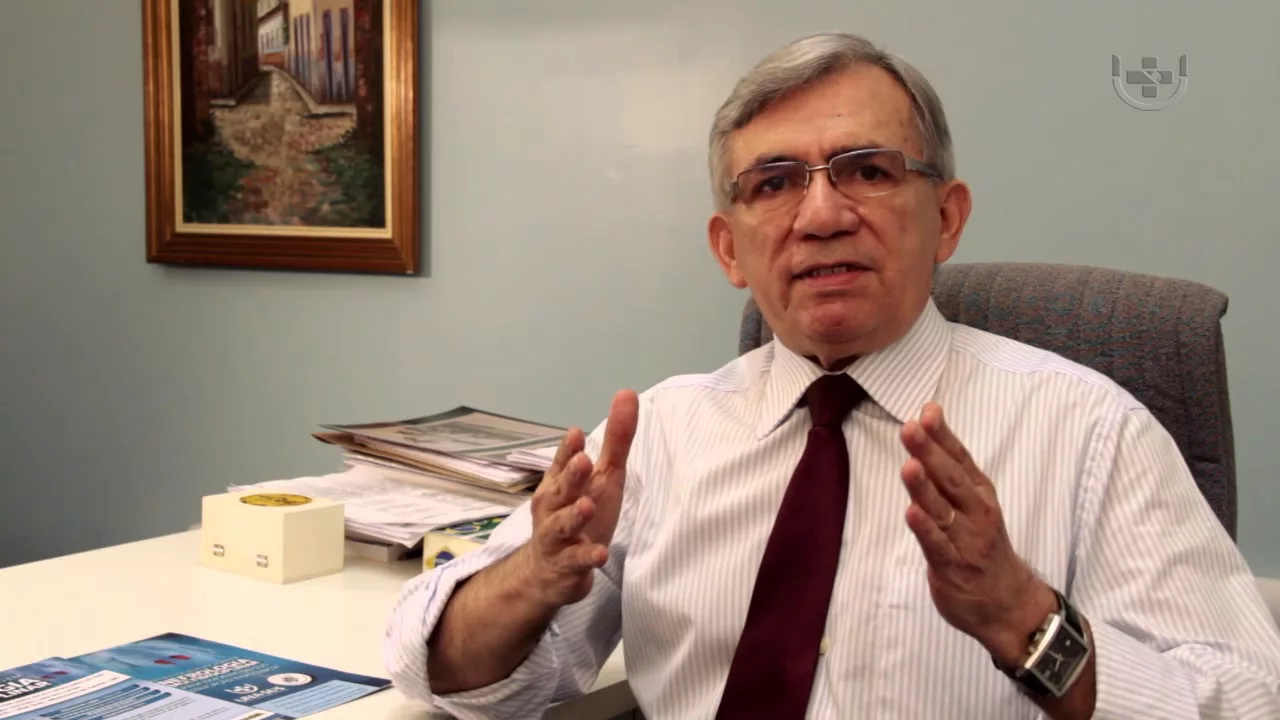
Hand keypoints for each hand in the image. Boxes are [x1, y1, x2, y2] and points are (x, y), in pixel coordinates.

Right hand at [517, 389, 638, 609]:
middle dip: (570, 475)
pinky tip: (600, 554)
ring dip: (573, 515)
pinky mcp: (566, 565)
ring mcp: (557, 538)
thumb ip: (615, 440)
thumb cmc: (578, 515)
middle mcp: (553, 507)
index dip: (569, 449)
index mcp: (560, 483)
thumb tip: (627, 394)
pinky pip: (575, 561)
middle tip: (583, 461)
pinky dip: (586, 556)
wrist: (549, 571)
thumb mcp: (602, 477)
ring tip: (587, 505)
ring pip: (562, 525)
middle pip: (560, 490)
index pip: (562, 462)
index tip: (578, 433)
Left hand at [899, 402, 1057, 665]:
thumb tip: (925, 424)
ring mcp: (965, 540)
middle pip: (950, 479)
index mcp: (979, 493)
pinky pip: (937, 545)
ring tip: (910, 466)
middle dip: (931, 453)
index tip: (928, 410)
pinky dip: (925, 529)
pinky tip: (911, 513)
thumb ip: (947, 469)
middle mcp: (975, 512)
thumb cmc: (982, 544)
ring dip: (925, 488)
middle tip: (912, 429)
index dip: (943, 435)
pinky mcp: (952, 567)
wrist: (1009, 603)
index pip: (960, 458)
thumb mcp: (973, 503)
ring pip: (942, 510)